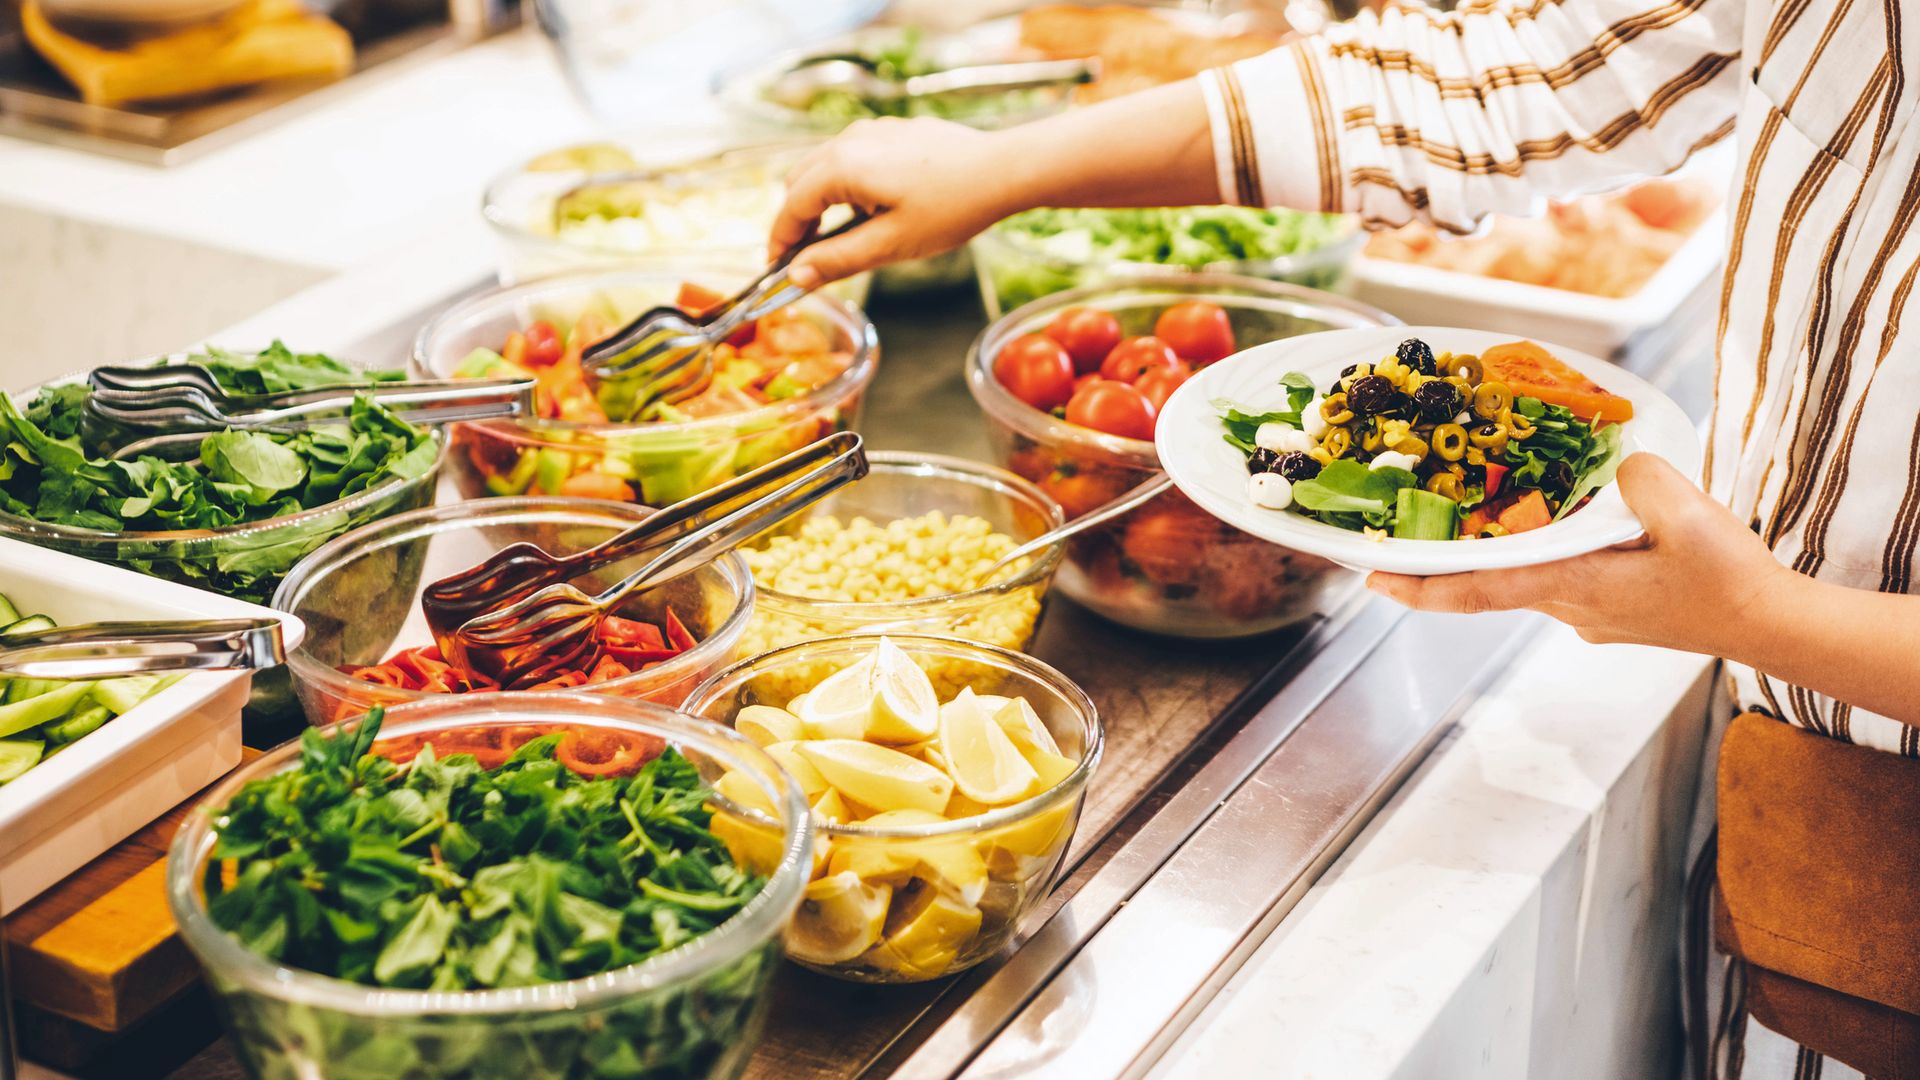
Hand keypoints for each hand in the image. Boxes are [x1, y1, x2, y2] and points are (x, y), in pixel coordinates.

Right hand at [771, 117, 1020, 288]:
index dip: (780, 242)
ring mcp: (872, 130)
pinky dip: (845, 185)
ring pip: (825, 167)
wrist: (1003, 170)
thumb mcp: (890, 244)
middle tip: (806, 258)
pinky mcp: (893, 131)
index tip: (777, 270)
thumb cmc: (952, 207)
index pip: (791, 206)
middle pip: (800, 182)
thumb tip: (797, 275)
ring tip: (837, 238)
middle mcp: (850, 139)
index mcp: (842, 166)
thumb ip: (838, 259)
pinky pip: (852, 158)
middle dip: (797, 220)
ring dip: (821, 202)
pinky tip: (869, 211)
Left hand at [1367, 454, 1790, 655]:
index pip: (1477, 589)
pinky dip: (1546, 551)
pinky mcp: (1612, 609)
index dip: (1419, 586)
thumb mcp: (1682, 508)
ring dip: (1502, 550)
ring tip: (1476, 509)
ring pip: (1528, 576)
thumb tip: (1614, 468)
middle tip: (1404, 527)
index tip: (1371, 580)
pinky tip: (1559, 520)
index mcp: (1572, 586)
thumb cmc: (1727, 577)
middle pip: (1492, 579)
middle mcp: (1570, 607)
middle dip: (1448, 556)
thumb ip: (1636, 476)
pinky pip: (1562, 575)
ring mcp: (1590, 614)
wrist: (1773, 623)